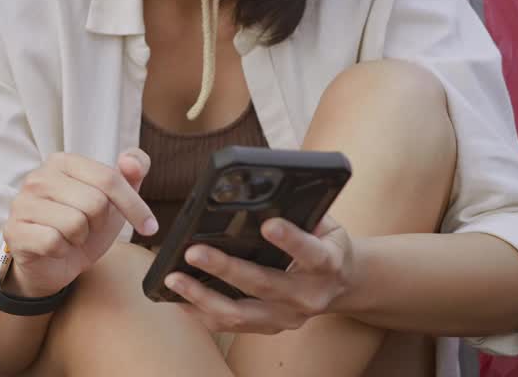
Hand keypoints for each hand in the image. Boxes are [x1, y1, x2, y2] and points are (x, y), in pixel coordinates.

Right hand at [2, 149, 156, 298]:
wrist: (53, 263)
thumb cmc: (84, 227)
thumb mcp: (114, 202)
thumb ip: (131, 175)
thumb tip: (131, 161)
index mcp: (62, 162)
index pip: (109, 178)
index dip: (135, 206)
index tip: (149, 226)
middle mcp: (38, 177)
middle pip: (94, 202)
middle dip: (99, 224)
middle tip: (88, 228)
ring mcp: (22, 203)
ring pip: (75, 223)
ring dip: (80, 239)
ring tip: (70, 237)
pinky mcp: (14, 230)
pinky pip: (53, 242)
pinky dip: (62, 251)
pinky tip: (56, 248)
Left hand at [166, 214, 355, 334]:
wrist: (344, 284)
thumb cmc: (325, 243)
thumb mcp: (325, 223)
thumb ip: (301, 211)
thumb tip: (266, 191)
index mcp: (327, 263)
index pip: (310, 252)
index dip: (290, 240)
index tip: (267, 225)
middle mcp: (308, 295)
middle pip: (263, 284)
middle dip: (225, 268)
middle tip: (192, 252)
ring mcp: (288, 317)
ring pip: (241, 313)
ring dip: (203, 297)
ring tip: (174, 279)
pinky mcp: (271, 328)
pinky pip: (232, 326)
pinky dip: (203, 313)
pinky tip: (180, 300)